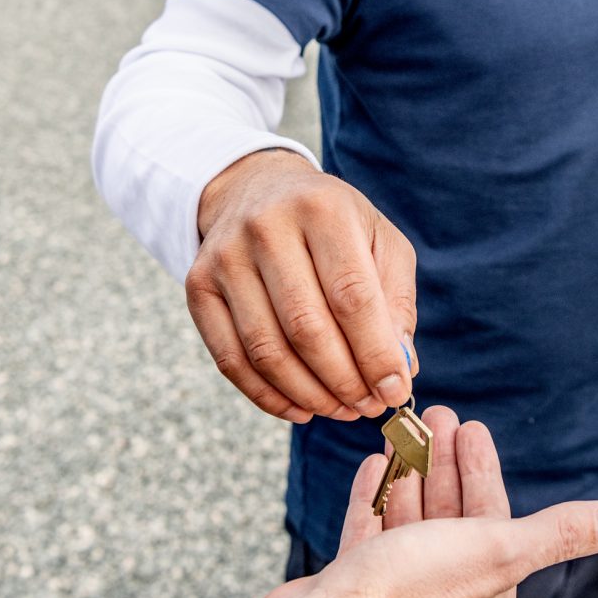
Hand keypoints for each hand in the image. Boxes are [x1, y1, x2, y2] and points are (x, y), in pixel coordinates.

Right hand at [185, 150, 415, 423]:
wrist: (257, 188)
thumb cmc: (332, 223)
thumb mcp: (378, 240)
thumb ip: (395, 301)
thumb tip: (399, 370)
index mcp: (322, 208)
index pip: (351, 295)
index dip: (375, 353)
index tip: (395, 391)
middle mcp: (267, 227)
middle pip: (306, 327)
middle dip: (344, 380)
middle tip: (368, 407)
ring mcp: (225, 256)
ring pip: (266, 350)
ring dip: (309, 394)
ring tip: (341, 409)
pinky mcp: (198, 286)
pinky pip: (230, 360)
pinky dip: (268, 396)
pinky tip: (301, 407)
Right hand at [252, 407, 597, 597]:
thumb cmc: (408, 592)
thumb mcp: (499, 550)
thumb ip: (558, 533)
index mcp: (486, 594)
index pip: (494, 518)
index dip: (483, 469)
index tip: (472, 426)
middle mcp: (442, 597)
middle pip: (450, 516)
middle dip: (446, 462)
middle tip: (440, 414)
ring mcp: (391, 594)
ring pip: (407, 521)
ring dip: (410, 473)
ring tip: (404, 432)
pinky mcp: (350, 589)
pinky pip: (367, 535)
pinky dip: (373, 497)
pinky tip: (373, 466)